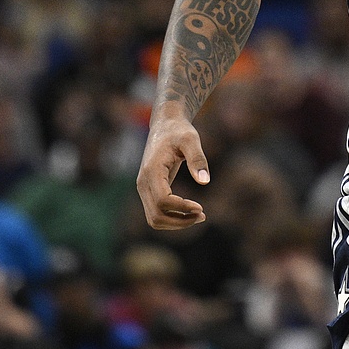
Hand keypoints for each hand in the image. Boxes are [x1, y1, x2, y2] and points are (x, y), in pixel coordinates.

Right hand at [138, 104, 208, 229]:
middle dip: (180, 221)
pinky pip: (157, 213)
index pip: (163, 201)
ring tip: (199, 216)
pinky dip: (173, 218)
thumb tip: (205, 181)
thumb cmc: (179, 131)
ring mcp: (144, 188)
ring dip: (176, 223)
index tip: (201, 207)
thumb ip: (197, 158)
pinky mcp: (149, 191)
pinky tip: (191, 212)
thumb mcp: (191, 139)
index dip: (182, 208)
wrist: (165, 125)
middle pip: (156, 216)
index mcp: (152, 171)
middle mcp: (143, 183)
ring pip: (154, 219)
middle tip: (203, 215)